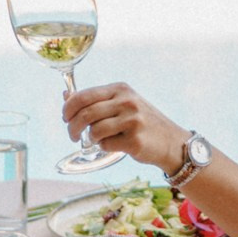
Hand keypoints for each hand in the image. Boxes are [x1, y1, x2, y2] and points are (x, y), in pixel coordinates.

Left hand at [63, 82, 187, 173]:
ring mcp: (132, 120)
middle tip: (72, 136)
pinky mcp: (134, 140)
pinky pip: (106, 145)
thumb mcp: (121, 104)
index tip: (65, 118)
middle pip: (85, 114)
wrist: (172, 142)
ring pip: (94, 131)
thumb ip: (95, 100)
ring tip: (98, 140)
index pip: (83, 96)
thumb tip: (66, 96)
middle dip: (72, 127)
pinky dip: (104, 147)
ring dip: (91, 139)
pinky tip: (115, 145)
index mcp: (120, 89)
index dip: (68, 108)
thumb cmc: (142, 122)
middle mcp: (127, 101)